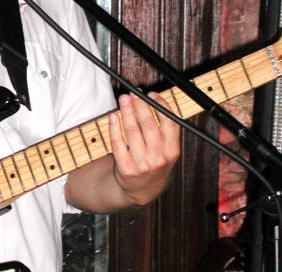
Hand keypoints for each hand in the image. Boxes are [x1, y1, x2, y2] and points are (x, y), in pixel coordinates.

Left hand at [108, 91, 180, 205]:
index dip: (160, 105)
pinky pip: (118, 143)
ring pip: (132, 131)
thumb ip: (166, 130)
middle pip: (148, 124)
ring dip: (126, 112)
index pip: (170, 123)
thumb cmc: (155, 164)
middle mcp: (158, 157)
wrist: (142, 190)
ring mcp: (141, 163)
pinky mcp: (125, 167)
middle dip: (139, 105)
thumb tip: (155, 101)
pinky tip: (113, 116)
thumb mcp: (168, 151)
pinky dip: (114, 127)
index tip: (152, 94)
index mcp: (172, 151)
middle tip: (133, 94)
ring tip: (123, 100)